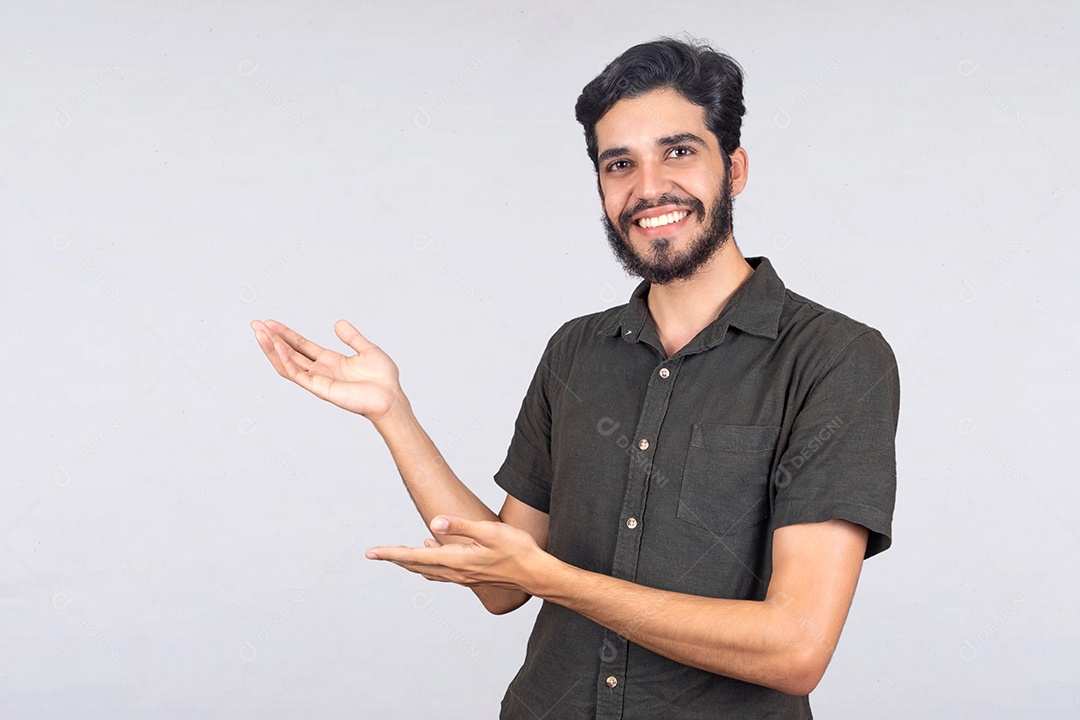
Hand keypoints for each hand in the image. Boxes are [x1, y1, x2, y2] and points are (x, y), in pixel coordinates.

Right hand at [251, 318, 401, 421]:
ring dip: (272, 349)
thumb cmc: (383, 378)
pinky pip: (297, 374)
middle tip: (256, 324)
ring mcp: (318, 380)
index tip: (270, 323)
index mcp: (330, 361)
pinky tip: (277, 346)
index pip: (301, 346)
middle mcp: (320, 370)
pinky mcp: (320, 388)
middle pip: (289, 353)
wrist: (390, 396)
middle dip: (271, 339)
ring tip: (259, 333)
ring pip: (287, 364)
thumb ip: (352, 337)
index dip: (285, 334)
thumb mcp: (367, 349)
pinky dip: (285, 360)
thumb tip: (338, 323)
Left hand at [366, 515, 550, 593]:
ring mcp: (463, 576)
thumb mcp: (489, 532)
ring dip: (409, 562)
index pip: (415, 557)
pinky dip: (428, 563)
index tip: (372, 552)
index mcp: (456, 560)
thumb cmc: (517, 551)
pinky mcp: (471, 576)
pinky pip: (441, 571)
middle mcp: (455, 572)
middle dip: (394, 558)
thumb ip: (460, 526)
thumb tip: (433, 523)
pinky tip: (431, 550)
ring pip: (427, 570)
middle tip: (374, 554)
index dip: (391, 553)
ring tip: (395, 555)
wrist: (536, 574)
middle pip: (416, 565)